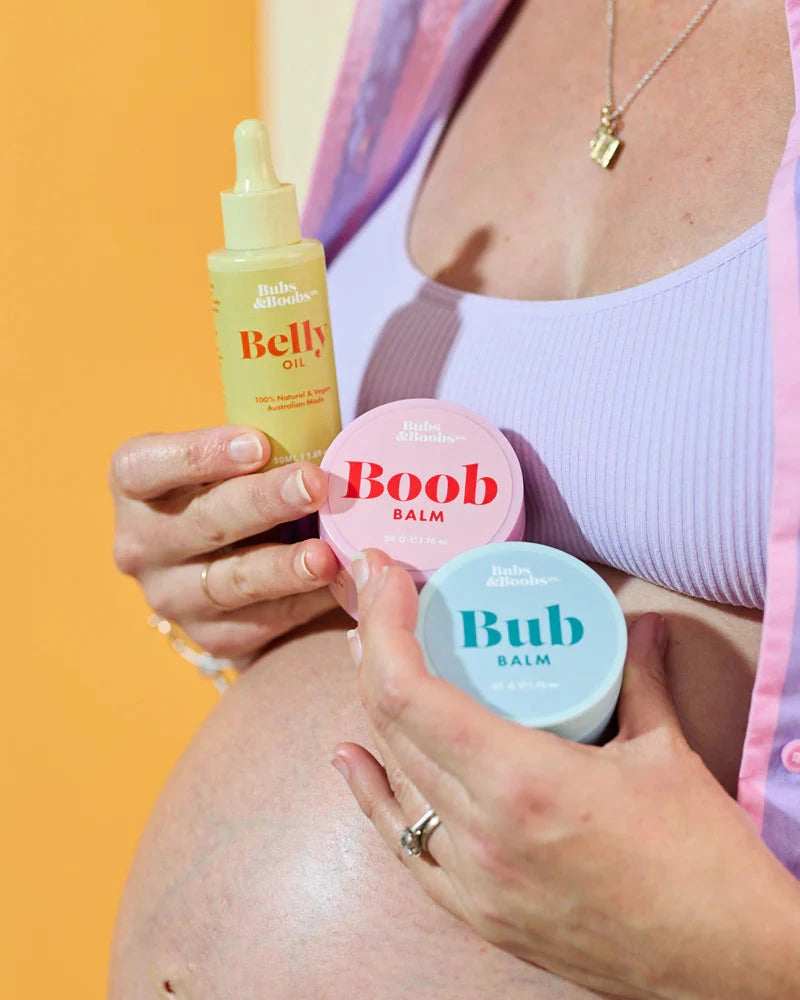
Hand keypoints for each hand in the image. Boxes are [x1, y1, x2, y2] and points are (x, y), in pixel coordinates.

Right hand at [110, 427, 338, 665]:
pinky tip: (339, 585)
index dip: (201, 454)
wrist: (225, 561)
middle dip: (264, 502)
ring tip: (327, 555)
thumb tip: (332, 441)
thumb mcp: (228, 460)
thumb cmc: (235, 485)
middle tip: (314, 484)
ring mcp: (172, 596)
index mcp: (134, 484)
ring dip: (284, 567)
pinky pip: (262, 620)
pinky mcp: (211, 636)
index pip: (149, 467)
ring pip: (233, 580)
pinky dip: (304, 602)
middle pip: (204, 522)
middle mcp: (141, 544)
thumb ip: (261, 449)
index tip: (258, 443)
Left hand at [333, 550, 799, 999]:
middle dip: (373, 649)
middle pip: (392, 724)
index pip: (410, 691)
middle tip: (379, 600)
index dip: (384, 625)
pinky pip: (405, 844)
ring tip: (373, 655)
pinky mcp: (477, 913)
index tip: (382, 576)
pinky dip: (374, 794)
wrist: (724, 964)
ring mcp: (471, 880)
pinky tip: (353, 758)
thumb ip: (641, 676)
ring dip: (375, 708)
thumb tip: (640, 625)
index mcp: (520, 782)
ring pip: (396, 776)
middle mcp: (480, 832)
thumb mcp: (667, 752)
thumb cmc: (701, 861)